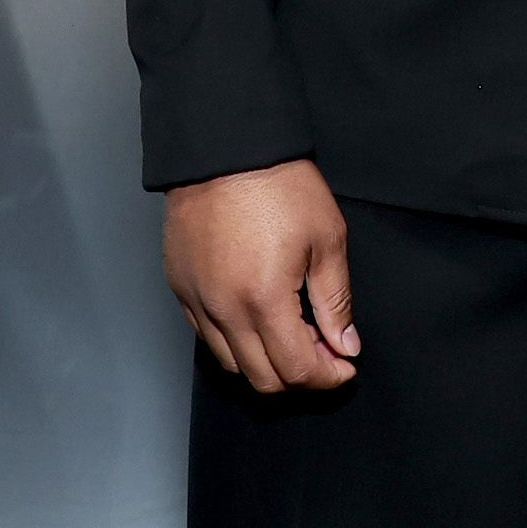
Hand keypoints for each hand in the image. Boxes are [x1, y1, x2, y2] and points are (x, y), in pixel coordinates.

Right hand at [163, 156, 358, 392]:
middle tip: (324, 352)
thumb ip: (335, 299)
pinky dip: (235, 342)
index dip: (327, 377)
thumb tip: (345, 344)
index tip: (345, 364)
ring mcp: (197, 302)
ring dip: (266, 363)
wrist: (226, 148)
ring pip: (231, 364)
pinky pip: (206, 336)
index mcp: (265, 300)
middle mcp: (224, 311)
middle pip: (262, 379)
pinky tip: (257, 319)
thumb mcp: (327, 237)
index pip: (297, 370)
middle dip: (300, 376)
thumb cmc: (280, 184)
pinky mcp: (181, 289)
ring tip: (292, 336)